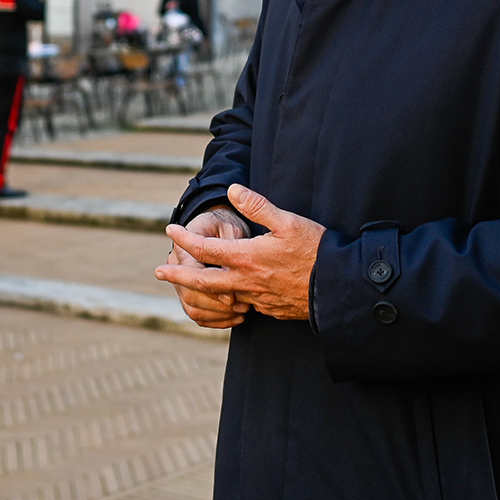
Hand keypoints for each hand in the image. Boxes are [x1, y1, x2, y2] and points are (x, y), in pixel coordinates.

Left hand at [155, 184, 324, 322]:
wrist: (339, 289)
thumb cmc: (316, 251)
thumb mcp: (288, 221)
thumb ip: (258, 206)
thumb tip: (233, 190)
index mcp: (247, 258)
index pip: (205, 248)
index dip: (184, 239)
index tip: (169, 230)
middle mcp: (246, 282)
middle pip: (202, 281)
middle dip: (178, 275)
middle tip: (160, 271)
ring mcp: (257, 299)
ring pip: (222, 296)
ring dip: (202, 289)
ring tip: (190, 283)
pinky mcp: (270, 310)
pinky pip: (244, 304)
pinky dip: (231, 298)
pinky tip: (233, 292)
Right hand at [157, 205, 251, 328]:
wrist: (218, 229)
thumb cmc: (228, 227)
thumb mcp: (231, 229)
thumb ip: (229, 248)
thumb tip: (228, 273)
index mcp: (183, 246)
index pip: (191, 271)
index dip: (212, 286)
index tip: (233, 295)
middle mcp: (176, 265)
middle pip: (188, 293)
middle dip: (215, 303)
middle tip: (241, 306)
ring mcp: (179, 281)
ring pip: (192, 307)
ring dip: (217, 314)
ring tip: (242, 311)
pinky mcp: (188, 293)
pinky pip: (197, 315)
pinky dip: (216, 320)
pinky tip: (237, 318)